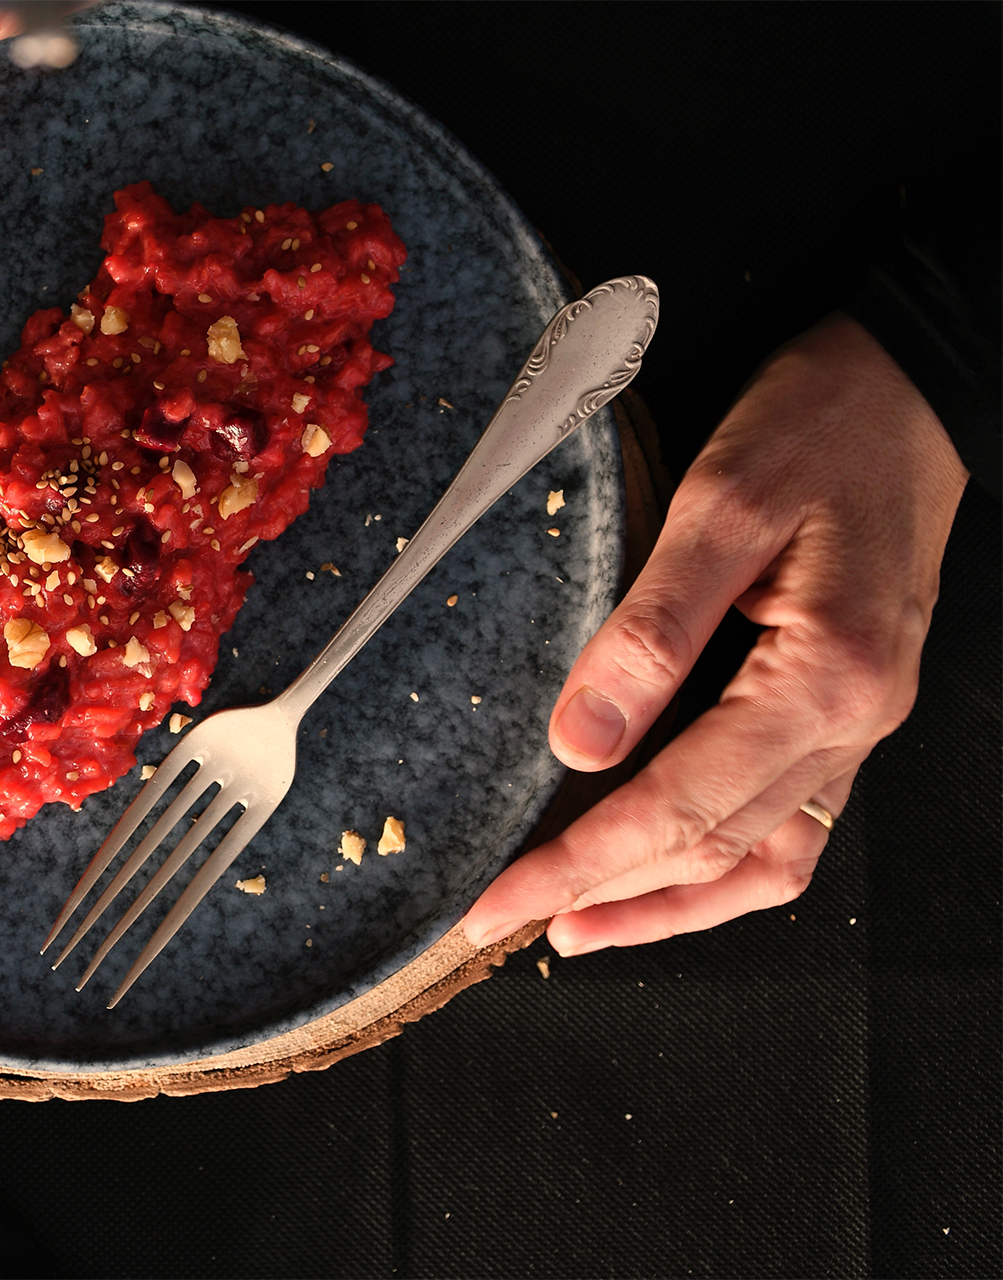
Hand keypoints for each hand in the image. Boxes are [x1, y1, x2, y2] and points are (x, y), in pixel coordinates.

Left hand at [460, 313, 969, 954]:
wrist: (914, 390)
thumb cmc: (819, 427)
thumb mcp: (720, 505)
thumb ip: (650, 630)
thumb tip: (581, 743)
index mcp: (821, 679)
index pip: (674, 810)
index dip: (574, 868)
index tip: (492, 905)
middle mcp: (852, 722)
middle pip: (711, 849)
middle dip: (599, 896)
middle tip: (501, 921)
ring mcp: (859, 725)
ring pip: (761, 861)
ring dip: (665, 906)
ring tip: (573, 931)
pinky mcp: (848, 713)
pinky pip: (793, 828)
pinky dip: (726, 874)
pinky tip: (669, 885)